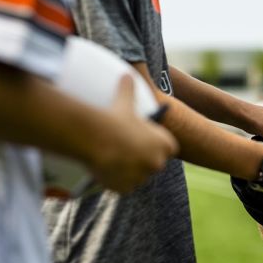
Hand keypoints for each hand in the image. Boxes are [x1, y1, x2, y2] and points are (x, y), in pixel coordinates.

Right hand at [90, 78, 178, 192]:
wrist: (94, 138)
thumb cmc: (114, 117)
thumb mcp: (124, 100)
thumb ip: (128, 89)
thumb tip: (126, 74)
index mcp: (164, 144)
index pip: (168, 148)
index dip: (156, 144)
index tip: (144, 140)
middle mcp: (156, 163)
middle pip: (153, 163)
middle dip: (142, 158)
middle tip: (126, 148)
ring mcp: (141, 177)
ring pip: (137, 176)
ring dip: (129, 170)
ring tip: (113, 158)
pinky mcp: (125, 188)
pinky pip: (122, 186)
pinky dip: (116, 180)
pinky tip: (106, 168)